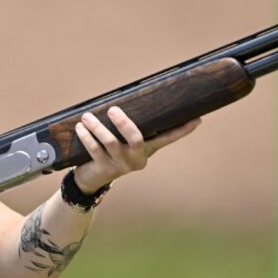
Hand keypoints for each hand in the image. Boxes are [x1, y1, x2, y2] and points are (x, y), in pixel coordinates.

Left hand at [72, 106, 201, 193]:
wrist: (92, 179)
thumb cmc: (111, 151)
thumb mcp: (124, 140)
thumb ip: (130, 126)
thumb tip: (133, 98)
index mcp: (148, 150)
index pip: (168, 138)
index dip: (183, 130)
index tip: (197, 119)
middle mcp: (138, 159)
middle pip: (136, 139)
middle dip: (124, 123)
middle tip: (112, 110)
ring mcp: (122, 165)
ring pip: (110, 143)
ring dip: (97, 128)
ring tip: (86, 117)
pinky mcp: (105, 169)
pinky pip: (94, 150)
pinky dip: (86, 137)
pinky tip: (80, 128)